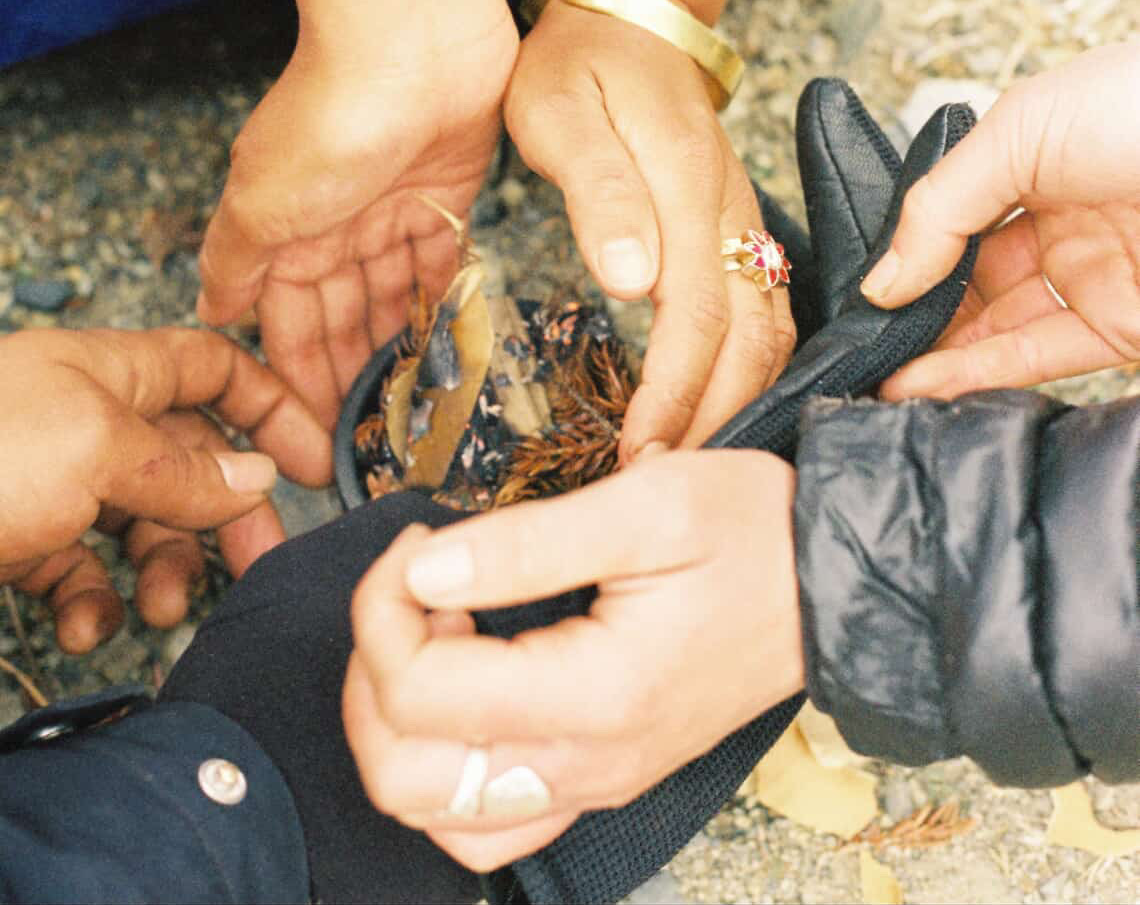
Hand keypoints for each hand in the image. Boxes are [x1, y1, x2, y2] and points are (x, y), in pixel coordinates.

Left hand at [0, 325, 329, 652]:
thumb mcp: (93, 450)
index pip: (214, 370)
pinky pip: (83, 575)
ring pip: (143, 525)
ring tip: (158, 610)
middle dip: (228, 516)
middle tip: (259, 562)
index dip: (270, 410)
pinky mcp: (20, 541)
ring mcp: (53, 483)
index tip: (314, 462)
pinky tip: (84, 625)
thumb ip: (180, 468)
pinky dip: (95, 605)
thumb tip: (256, 479)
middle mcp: (88, 422)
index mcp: (109, 372)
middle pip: (190, 459)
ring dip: (164, 572)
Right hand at [196, 0, 519, 428]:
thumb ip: (236, 260)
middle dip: (351, 376)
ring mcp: (392, 206)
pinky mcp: (448, 190)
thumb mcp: (260, 202)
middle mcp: (335, 223)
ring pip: (392, 296)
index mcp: (283, 230)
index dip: (297, 383)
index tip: (314, 447)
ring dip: (398, 348)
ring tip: (414, 412)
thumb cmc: (327, 117)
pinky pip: (441, 262)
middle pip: (342, 317)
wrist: (410, 38)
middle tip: (373, 444)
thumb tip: (209, 310)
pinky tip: (448, 349)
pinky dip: (441, 302)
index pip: (286, 326)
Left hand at [343, 451, 802, 872]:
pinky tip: (470, 677)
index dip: (383, 607)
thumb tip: (424, 571)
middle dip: (374, 670)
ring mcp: (595, 782)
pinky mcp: (603, 775)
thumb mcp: (647, 504)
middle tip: (416, 588)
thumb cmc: (753, 530)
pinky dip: (446, 761)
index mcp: (596, 696)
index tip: (421, 540)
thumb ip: (526, 543)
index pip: (419, 692)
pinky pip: (487, 817)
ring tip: (441, 632)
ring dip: (401, 722)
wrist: (835, 580)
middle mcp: (589, 764)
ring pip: (435, 813)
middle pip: (402, 777)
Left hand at [506, 0, 793, 457]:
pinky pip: (764, 308)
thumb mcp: (560, 111)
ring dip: (741, 398)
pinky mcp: (738, 224)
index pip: (699, 319)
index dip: (674, 397)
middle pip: (753, 339)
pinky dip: (751, 365)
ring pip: (772, 328)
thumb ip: (598, 191)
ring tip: (689, 459)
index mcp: (691, 190)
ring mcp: (744, 219)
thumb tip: (633, 279)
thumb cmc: (576, 63)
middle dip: (715, 418)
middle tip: (659, 484)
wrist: (630, 13)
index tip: (637, 459)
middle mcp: (734, 212)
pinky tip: (718, 402)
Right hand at [868, 43, 1139, 397]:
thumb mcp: (1019, 130)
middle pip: (971, 279)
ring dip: (935, 355)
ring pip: (999, 328)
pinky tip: (922, 386)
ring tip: (872, 377)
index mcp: (1037, 158)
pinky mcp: (1127, 331)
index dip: (905, 254)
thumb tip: (882, 280)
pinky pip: (1040, 359)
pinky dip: (978, 376)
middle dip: (913, 313)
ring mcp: (1096, 278)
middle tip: (855, 345)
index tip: (858, 291)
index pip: (953, 218)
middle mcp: (1063, 219)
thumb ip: (941, 206)